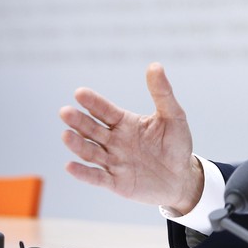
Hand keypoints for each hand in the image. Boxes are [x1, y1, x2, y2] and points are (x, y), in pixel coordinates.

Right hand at [59, 63, 202, 213]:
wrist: (182, 177)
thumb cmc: (176, 144)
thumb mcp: (173, 116)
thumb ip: (162, 93)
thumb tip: (154, 65)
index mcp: (125, 123)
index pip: (105, 111)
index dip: (93, 103)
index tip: (80, 92)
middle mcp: (114, 141)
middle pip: (92, 130)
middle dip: (79, 121)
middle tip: (65, 112)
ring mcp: (113, 162)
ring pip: (90, 152)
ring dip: (77, 144)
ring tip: (66, 135)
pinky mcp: (116, 182)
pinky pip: (96, 177)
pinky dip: (83, 173)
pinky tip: (70, 166)